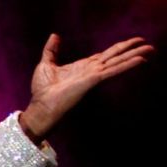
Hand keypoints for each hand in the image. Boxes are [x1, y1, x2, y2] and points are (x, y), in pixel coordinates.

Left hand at [19, 34, 154, 142]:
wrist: (41, 105)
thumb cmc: (42, 89)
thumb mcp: (46, 64)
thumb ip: (51, 50)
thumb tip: (55, 35)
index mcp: (83, 66)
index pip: (105, 55)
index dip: (118, 49)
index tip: (131, 43)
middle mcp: (91, 70)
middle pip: (115, 56)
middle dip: (131, 50)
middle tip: (148, 45)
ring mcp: (94, 75)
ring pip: (118, 62)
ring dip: (134, 55)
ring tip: (150, 49)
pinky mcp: (93, 80)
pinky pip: (113, 70)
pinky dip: (127, 64)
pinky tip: (139, 60)